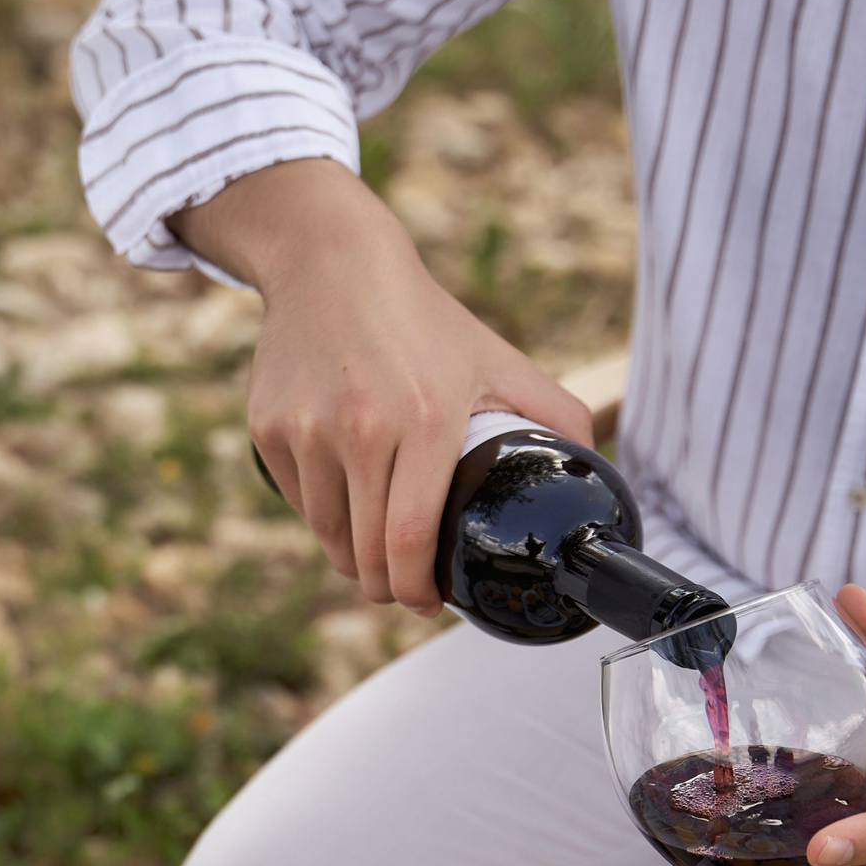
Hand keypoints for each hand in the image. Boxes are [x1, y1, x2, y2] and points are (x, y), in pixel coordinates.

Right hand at [169, 159, 591, 610]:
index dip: (418, 591)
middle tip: (404, 588)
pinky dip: (321, 514)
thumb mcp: (498, 359)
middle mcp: (360, 429)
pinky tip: (343, 498)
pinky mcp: (268, 430)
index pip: (412, 542)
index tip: (428, 602)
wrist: (331, 263)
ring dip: (352, 558)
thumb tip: (598, 478)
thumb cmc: (422, 319)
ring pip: (328, 536)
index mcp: (426, 420)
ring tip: (374, 552)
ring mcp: (306, 431)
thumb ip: (558, 417)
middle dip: (387, 587)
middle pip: (366, 554)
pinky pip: (297, 502)